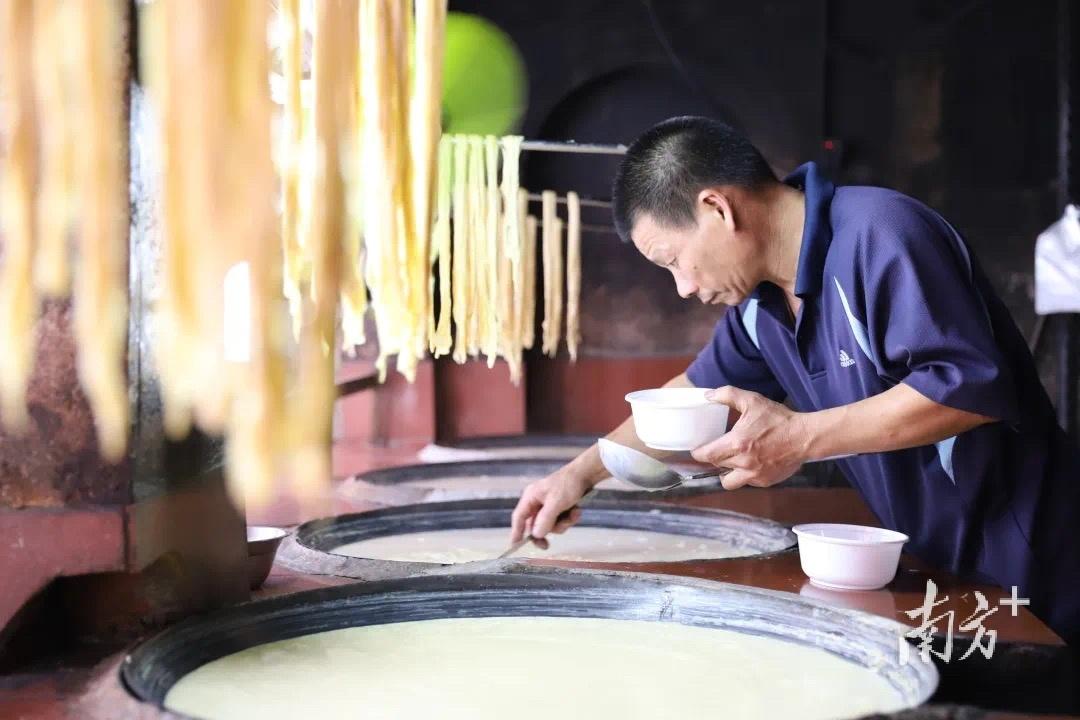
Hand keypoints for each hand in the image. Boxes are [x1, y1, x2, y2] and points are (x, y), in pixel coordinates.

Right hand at [509, 467, 591, 544]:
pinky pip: (560, 521)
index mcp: (531, 497)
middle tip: (546, 546)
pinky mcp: (559, 508)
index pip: (519, 517)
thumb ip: (545, 520)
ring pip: (550, 525)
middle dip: (547, 529)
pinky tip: (577, 511)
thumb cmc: (568, 484)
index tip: (514, 545)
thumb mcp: (556, 503)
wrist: (586, 474)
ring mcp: (548, 506)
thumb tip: (536, 535)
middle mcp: (537, 502)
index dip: (516, 531)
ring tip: (574, 514)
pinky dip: (569, 519)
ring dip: (563, 523)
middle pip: (535, 525)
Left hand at [690, 386, 810, 489]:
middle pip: (716, 466)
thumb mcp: (752, 401)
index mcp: (737, 443)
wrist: (805, 437)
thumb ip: (727, 395)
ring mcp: (754, 475)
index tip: (697, 449)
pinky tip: (750, 463)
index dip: (699, 453)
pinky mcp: (765, 482)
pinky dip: (744, 475)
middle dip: (714, 459)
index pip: (707, 455)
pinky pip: (746, 483)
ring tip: (731, 461)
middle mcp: (743, 463)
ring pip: (729, 482)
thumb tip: (707, 395)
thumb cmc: (778, 419)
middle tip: (717, 450)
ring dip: (726, 472)